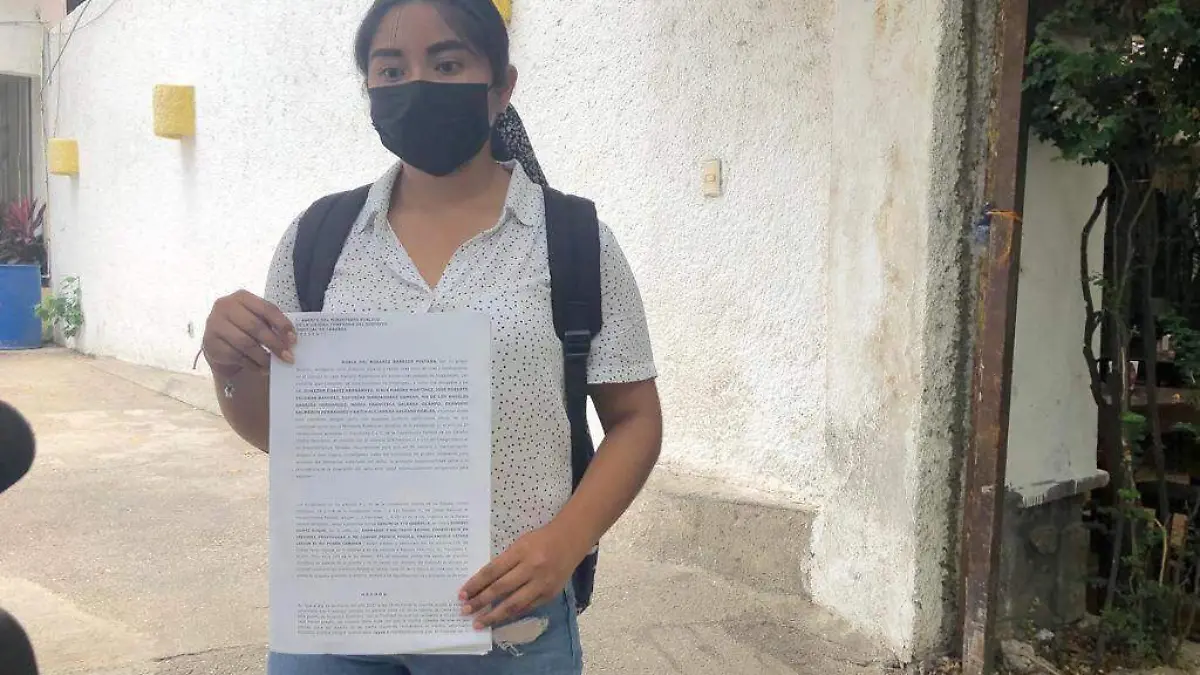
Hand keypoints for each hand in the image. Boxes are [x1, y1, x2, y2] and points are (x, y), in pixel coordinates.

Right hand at [202, 290, 294, 378]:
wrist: (219, 340)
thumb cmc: (244, 326)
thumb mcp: (257, 318)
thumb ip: (272, 325)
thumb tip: (290, 341)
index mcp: (242, 297)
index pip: (266, 308)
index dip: (282, 324)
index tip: (294, 340)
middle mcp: (225, 307)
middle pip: (255, 327)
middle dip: (274, 343)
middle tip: (288, 357)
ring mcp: (214, 324)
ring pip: (245, 343)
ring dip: (263, 357)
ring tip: (274, 365)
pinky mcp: (210, 343)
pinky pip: (235, 356)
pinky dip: (252, 364)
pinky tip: (261, 368)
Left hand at [459, 523, 591, 628]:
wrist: (571, 541)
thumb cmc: (541, 540)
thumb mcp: (520, 544)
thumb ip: (505, 561)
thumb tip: (483, 583)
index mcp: (521, 551)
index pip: (492, 571)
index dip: (476, 584)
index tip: (462, 594)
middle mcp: (532, 568)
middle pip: (500, 588)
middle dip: (480, 601)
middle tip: (464, 611)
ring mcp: (542, 583)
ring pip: (514, 604)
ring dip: (494, 615)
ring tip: (479, 623)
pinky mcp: (550, 594)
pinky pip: (527, 608)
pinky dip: (511, 614)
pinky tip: (499, 619)